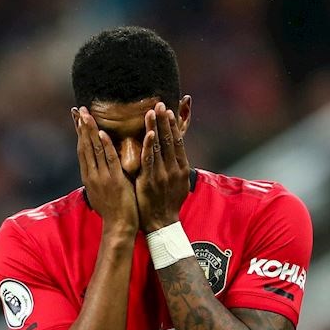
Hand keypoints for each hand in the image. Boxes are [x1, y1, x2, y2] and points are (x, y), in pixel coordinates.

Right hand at [74, 107, 137, 235]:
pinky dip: (105, 146)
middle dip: (82, 127)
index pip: (82, 150)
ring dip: (90, 131)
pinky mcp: (114, 181)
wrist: (119, 226)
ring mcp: (102, 178)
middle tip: (79, 109)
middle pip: (84, 146)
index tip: (77, 118)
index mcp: (89, 177)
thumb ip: (100, 176)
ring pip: (94, 150)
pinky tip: (102, 133)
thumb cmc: (114, 211)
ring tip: (86, 115)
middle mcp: (92, 175)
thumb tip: (98, 166)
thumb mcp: (102, 191)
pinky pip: (109, 160)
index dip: (79, 133)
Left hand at [136, 102, 189, 232]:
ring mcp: (162, 175)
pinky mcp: (150, 181)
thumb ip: (176, 168)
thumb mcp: (178, 184)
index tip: (170, 110)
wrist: (162, 225)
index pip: (178, 142)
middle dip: (165, 121)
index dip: (174, 126)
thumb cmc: (167, 205)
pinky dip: (149, 146)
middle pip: (170, 140)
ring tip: (152, 111)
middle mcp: (174, 169)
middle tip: (160, 103)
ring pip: (159, 147)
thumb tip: (176, 155)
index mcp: (181, 169)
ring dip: (156, 127)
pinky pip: (149, 160)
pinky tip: (148, 133)